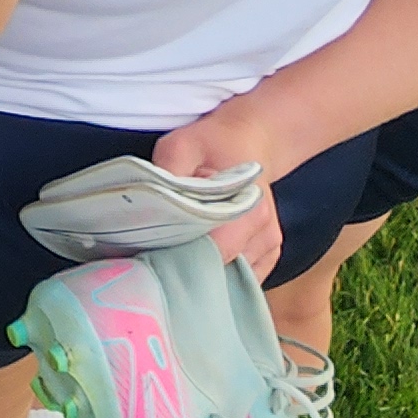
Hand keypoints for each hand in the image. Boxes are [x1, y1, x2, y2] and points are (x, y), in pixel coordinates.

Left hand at [152, 102, 283, 274]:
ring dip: (204, 271)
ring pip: (230, 277)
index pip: (212, 254)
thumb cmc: (212, 143)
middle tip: (157, 257)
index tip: (152, 256)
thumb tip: (150, 203)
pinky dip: (219, 272)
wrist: (250, 139)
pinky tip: (200, 257)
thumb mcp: (182, 145)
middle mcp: (262, 232)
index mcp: (247, 209)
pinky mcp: (268, 253)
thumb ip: (168, 172)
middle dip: (188, 268)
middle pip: (220, 270)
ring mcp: (268, 245)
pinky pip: (241, 277)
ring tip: (177, 254)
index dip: (180, 259)